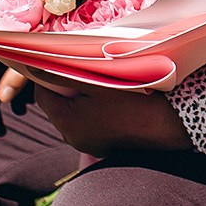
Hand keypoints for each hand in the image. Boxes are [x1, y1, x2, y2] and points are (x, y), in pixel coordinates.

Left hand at [37, 78, 189, 155]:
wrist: (170, 122)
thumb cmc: (133, 98)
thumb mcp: (95, 80)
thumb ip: (62, 74)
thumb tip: (35, 67)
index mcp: (68, 124)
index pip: (42, 96)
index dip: (46, 76)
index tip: (58, 60)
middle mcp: (75, 139)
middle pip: (58, 107)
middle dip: (64, 88)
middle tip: (81, 68)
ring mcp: (91, 145)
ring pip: (74, 114)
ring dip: (80, 98)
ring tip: (97, 81)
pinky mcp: (105, 145)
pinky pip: (89, 123)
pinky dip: (93, 109)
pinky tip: (108, 98)